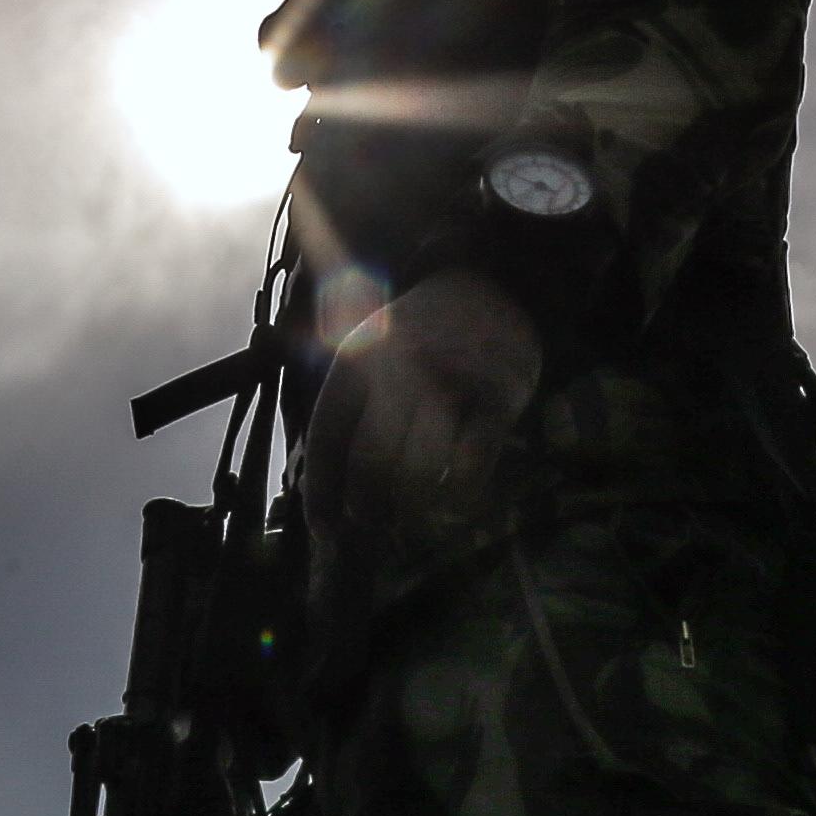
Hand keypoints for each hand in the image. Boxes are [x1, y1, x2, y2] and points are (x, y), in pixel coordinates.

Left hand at [305, 270, 542, 531]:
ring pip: (419, 467)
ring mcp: (451, 383)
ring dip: (410, 508)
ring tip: (408, 520)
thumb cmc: (421, 334)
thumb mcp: (368, 344)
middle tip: (371, 523)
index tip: (323, 529)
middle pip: (371, 459)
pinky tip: (451, 508)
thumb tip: (317, 479)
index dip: (322, 490)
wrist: (494, 285)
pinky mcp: (497, 398)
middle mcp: (401, 369)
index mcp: (360, 359)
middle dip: (365, 505)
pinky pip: (472, 464)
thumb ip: (343, 401)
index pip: (329, 435)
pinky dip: (458, 498)